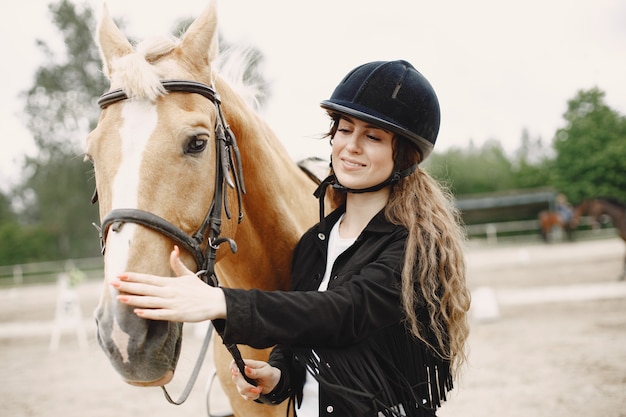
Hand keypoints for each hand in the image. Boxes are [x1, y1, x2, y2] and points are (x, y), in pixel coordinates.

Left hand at [111, 245, 225, 321]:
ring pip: (149, 301)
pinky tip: (137, 312)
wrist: (214, 302)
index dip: (133, 277)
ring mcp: (172, 303)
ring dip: (134, 299)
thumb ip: (177, 264)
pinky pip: (159, 314)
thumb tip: (173, 249)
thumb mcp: (188, 275)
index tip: (120, 275)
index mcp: (170, 282)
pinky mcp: (176, 314)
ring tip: (120, 298)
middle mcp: (169, 291)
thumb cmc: (200, 290)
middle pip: (145, 288)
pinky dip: (148, 313)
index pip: (148, 278)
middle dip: (127, 286)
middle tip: (112, 283)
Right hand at [230, 359, 280, 400]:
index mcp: (247, 365)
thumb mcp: (266, 371)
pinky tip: (258, 393)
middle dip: (245, 386)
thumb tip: (246, 369)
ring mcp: (243, 383)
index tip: (236, 373)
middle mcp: (243, 374)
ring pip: (240, 389)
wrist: (274, 383)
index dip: (233, 368)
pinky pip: (245, 396)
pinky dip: (253, 396)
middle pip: (236, 379)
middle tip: (255, 388)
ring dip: (251, 392)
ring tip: (260, 389)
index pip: (234, 364)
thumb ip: (256, 371)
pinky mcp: (245, 391)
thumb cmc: (270, 373)